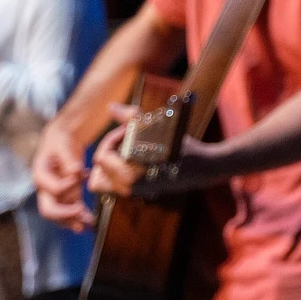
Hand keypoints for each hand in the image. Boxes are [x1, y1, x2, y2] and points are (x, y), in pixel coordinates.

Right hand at [34, 120, 95, 230]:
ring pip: (59, 216)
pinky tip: (90, 223)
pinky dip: (78, 219)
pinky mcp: (64, 198)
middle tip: (82, 212)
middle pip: (48, 209)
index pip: (51, 188)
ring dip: (73, 222)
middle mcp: (44, 189)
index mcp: (40, 174)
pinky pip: (69, 212)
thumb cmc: (60, 141)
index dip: (66, 186)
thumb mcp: (62, 144)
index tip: (81, 176)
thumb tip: (75, 172)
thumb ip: (68, 158)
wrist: (60, 143)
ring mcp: (53, 196)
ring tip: (88, 225)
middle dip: (65, 214)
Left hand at [87, 104, 218, 200]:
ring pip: (102, 179)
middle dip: (109, 151)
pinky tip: (135, 156)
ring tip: (128, 148)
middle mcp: (128, 187)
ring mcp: (132, 192)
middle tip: (126, 139)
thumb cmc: (180, 146)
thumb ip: (130, 117)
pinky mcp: (137, 193)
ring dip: (110, 162)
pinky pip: (114, 184)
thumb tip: (110, 107)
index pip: (101, 156)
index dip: (111, 139)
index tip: (128, 131)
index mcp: (129, 174)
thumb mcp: (158, 127)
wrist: (201, 167)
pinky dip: (117, 170)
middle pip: (98, 169)